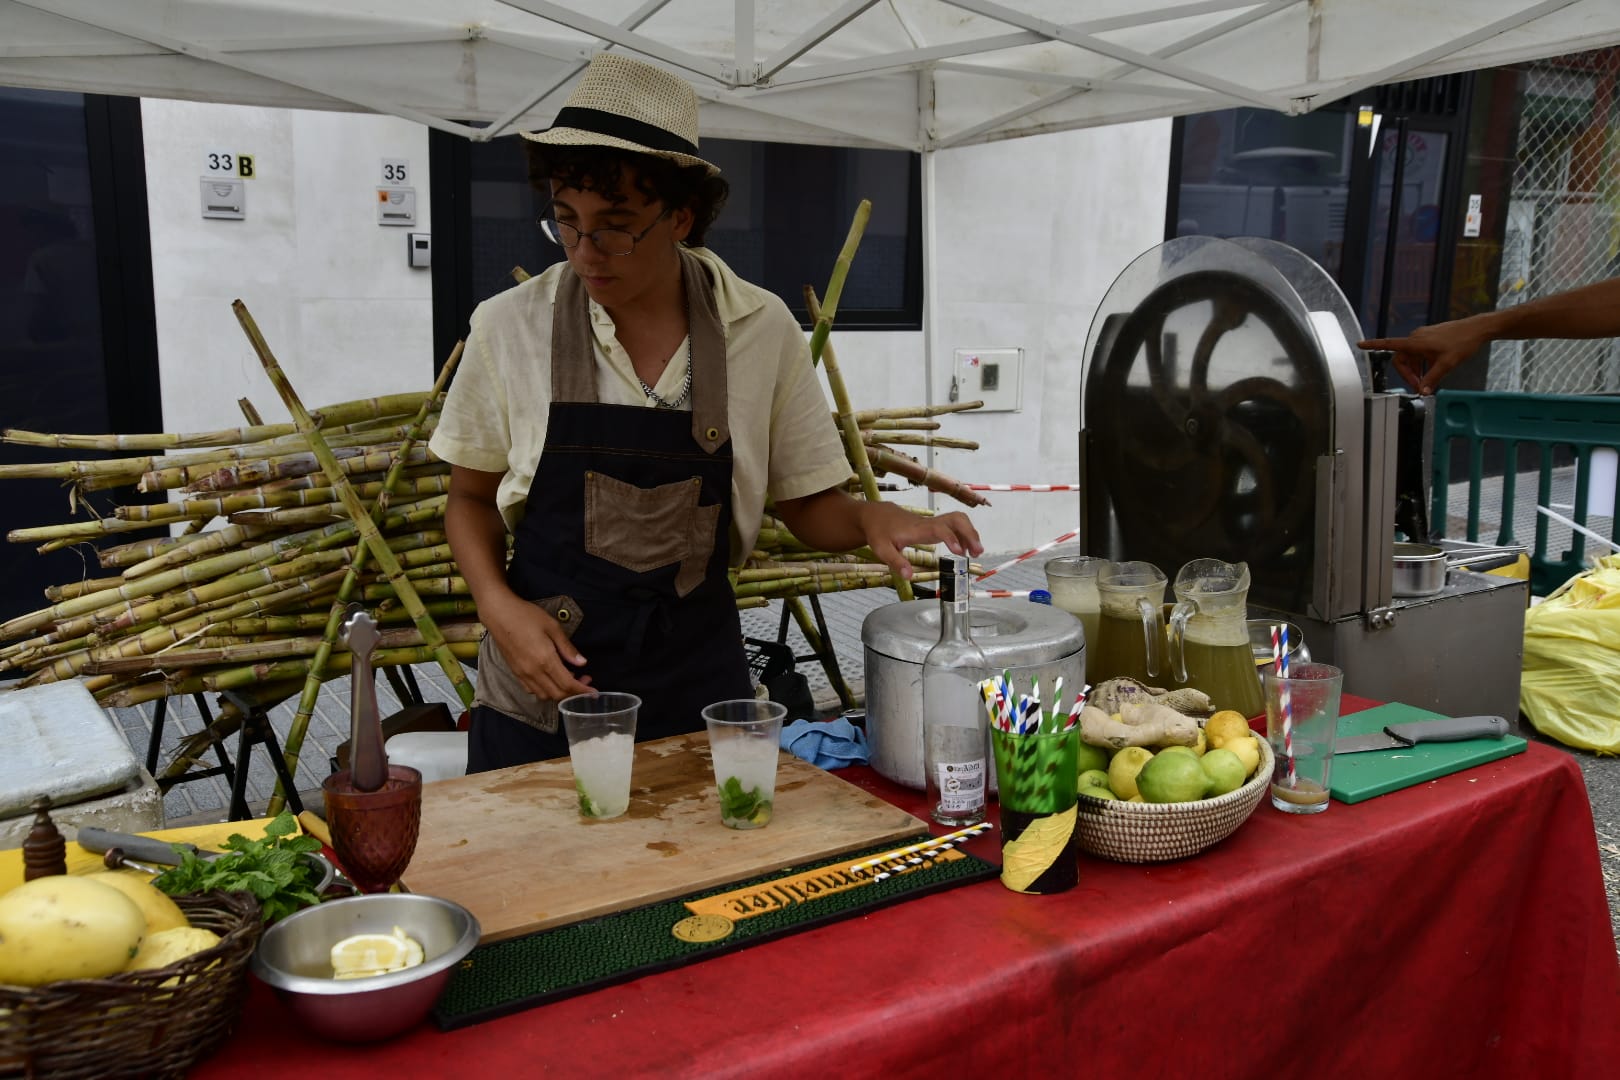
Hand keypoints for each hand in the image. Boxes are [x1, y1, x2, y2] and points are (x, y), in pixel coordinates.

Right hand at [482, 593, 592, 702]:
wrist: (499, 613)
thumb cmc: (527, 616)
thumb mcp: (553, 627)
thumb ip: (567, 648)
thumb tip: (582, 663)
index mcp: (545, 660)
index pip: (567, 684)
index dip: (582, 690)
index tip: (594, 692)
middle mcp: (533, 672)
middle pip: (557, 694)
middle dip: (573, 693)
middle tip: (584, 680)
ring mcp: (522, 674)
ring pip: (544, 695)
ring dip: (559, 693)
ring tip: (569, 678)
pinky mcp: (515, 672)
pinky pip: (532, 690)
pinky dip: (545, 690)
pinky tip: (551, 679)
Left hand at [858, 502, 982, 580]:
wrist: (877, 515)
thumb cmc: (879, 532)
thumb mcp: (882, 549)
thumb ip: (896, 562)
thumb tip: (909, 576)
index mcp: (917, 529)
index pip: (939, 528)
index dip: (952, 538)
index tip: (960, 552)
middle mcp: (928, 523)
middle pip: (956, 519)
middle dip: (970, 533)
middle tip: (977, 552)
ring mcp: (932, 522)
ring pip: (958, 520)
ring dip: (971, 533)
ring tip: (976, 553)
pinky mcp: (934, 525)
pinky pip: (954, 525)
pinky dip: (964, 535)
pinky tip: (965, 550)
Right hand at [1359, 317, 1490, 394]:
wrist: (1477, 330)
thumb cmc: (1462, 342)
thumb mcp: (1446, 364)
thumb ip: (1432, 379)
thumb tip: (1423, 391)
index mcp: (1415, 342)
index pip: (1389, 344)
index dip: (1373, 345)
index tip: (1360, 344)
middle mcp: (1416, 338)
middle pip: (1401, 359)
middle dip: (1408, 374)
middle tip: (1420, 386)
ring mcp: (1423, 337)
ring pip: (1411, 357)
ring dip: (1416, 370)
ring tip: (1428, 380)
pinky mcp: (1430, 338)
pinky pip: (1419, 353)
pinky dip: (1422, 364)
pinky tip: (1433, 369)